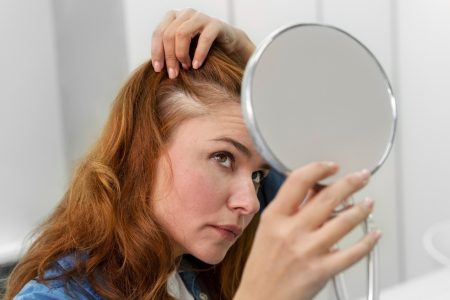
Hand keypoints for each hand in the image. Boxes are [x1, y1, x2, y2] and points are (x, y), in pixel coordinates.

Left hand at [151, 9, 254, 77]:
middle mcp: (186, 14)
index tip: (158, 69)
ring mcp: (200, 17)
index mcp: (174, 17)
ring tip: (186, 68)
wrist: (228, 45)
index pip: (159, 33)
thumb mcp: (182, 49)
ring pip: (182, 33)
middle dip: (169, 56)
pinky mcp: (215, 24)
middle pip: (169, 34)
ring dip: (181, 54)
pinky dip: (199, 54)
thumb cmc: (201, 50)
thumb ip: (169, 52)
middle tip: (173, 74)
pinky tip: (196, 65)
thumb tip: (156, 67)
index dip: (156, 51)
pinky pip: (204, 38)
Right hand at [235, 162, 380, 299]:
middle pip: (327, 197)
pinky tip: (372, 234)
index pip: (298, 182)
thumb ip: (289, 209)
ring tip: (368, 203)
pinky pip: (353, 252)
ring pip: (344, 221)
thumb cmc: (263, 266)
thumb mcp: (268, 231)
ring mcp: (307, 250)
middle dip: (350, 182)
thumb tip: (313, 190)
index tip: (331, 166)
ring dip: (362, 208)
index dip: (318, 169)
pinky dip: (368, 241)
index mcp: (275, 218)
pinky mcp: (321, 270)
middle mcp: (291, 231)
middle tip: (361, 177)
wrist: (261, 298)